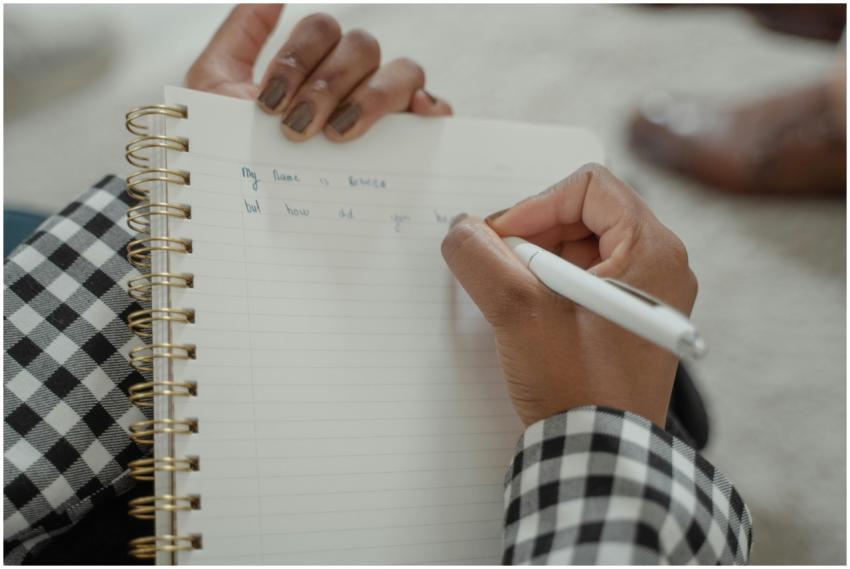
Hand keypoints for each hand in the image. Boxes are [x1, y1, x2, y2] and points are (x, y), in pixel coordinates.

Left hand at [186, 5, 451, 140]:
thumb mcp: (215, 86)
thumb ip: (240, 33)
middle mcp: (351, 80)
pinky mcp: (406, 140)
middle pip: (362, 47)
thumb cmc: (228, 151)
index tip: (269, 105)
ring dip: (370, 98)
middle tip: (298, 128)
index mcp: (313, 64)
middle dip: (327, 85)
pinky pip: (434, 106)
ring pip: (401, 70)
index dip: (297, 59)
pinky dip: (431, 104)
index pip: (322, 30)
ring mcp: (382, 108)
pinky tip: (416, 117)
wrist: (243, 210)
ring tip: (339, 135)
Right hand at [441, 164, 697, 426]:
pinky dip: (549, 286)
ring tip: (513, 298)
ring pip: (581, 247)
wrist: (602, 459)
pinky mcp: (628, 320)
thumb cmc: (578, 388)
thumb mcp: (518, 310)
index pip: (589, 186)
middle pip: (584, 214)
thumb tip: (462, 229)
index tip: (501, 239)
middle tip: (500, 267)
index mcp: (653, 250)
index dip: (535, 204)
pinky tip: (528, 315)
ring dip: (537, 262)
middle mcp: (660, 266)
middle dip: (533, 235)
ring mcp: (646, 296)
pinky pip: (584, 280)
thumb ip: (480, 256)